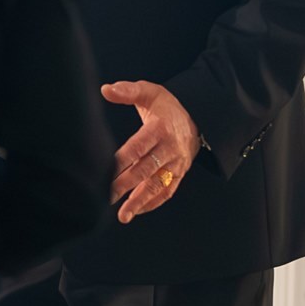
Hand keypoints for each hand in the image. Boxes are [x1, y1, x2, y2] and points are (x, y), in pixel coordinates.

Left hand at [103, 80, 201, 223]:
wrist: (199, 117)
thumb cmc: (168, 106)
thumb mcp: (150, 92)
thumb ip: (128, 91)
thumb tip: (106, 90)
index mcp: (160, 129)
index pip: (138, 147)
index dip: (122, 161)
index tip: (106, 172)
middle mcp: (170, 149)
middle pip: (145, 169)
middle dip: (126, 185)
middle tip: (107, 196)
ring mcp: (176, 163)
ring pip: (157, 185)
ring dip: (140, 201)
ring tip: (123, 215)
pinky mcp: (180, 173)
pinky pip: (168, 191)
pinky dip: (153, 203)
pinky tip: (137, 211)